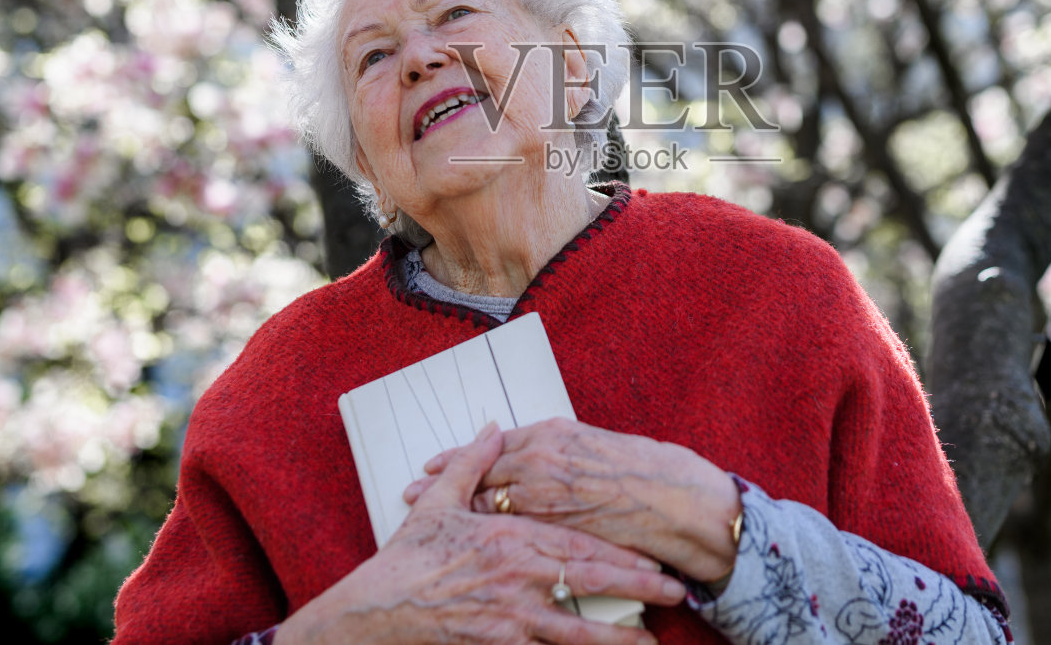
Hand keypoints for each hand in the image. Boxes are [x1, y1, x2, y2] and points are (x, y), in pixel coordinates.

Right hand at [277, 422, 682, 644]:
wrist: (376, 610)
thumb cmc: (407, 559)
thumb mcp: (438, 504)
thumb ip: (473, 463)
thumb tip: (492, 427)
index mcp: (510, 538)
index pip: (579, 544)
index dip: (621, 552)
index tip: (655, 555)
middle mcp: (517, 578)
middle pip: (589, 583)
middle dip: (636, 589)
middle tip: (674, 594)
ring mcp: (509, 617)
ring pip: (574, 629)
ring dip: (614, 637)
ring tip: (649, 642)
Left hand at [404, 418, 741, 583]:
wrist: (680, 499)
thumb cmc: (645, 470)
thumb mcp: (595, 445)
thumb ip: (559, 450)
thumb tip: (531, 454)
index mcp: (553, 433)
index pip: (493, 445)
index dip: (458, 457)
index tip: (429, 466)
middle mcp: (543, 457)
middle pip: (479, 472)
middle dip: (442, 484)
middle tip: (407, 495)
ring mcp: (548, 493)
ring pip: (488, 502)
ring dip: (453, 511)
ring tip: (422, 522)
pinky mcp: (555, 526)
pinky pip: (512, 531)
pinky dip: (485, 538)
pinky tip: (466, 550)